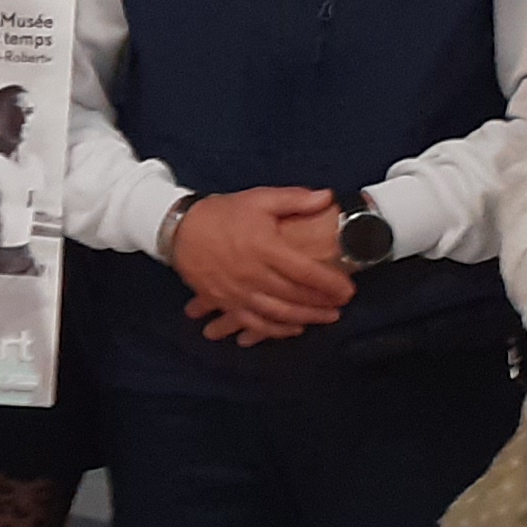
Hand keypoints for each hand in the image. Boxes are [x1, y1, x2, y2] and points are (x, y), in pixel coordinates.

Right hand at [174, 187, 357, 341]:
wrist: (179, 229)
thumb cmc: (222, 213)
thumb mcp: (258, 199)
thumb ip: (295, 199)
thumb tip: (328, 197)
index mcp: (263, 247)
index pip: (305, 271)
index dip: (330, 283)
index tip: (348, 289)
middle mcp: (252, 274)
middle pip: (295, 296)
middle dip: (322, 303)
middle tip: (342, 305)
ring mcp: (237, 292)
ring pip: (277, 313)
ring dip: (305, 318)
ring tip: (326, 318)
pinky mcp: (224, 302)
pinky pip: (253, 322)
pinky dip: (275, 330)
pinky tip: (293, 329)